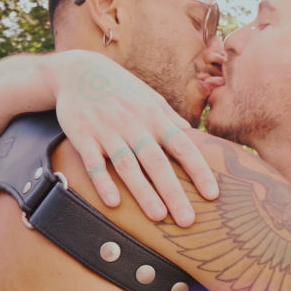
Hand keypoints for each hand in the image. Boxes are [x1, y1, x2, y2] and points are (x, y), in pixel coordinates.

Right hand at [51, 51, 217, 225]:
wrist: (78, 70)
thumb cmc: (121, 88)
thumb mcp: (150, 98)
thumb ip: (170, 118)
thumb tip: (194, 136)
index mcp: (155, 117)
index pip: (183, 146)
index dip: (199, 170)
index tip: (212, 194)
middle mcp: (134, 125)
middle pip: (157, 162)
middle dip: (173, 192)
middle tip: (187, 220)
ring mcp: (107, 131)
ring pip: (128, 166)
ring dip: (143, 192)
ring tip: (158, 216)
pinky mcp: (83, 136)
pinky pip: (94, 162)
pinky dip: (103, 182)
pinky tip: (113, 203)